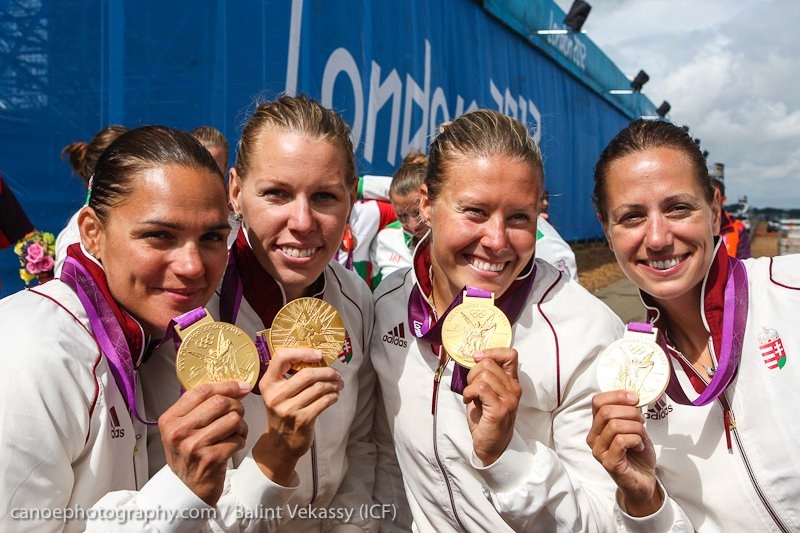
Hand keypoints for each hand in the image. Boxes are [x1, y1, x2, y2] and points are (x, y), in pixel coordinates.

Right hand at [159, 381, 250, 504]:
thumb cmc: (189, 455)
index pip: (201, 391)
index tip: (240, 387)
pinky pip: (237, 439)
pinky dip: (240, 440)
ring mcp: (193, 446)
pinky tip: (233, 445)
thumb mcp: (184, 429)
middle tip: (238, 414)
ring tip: (235, 432)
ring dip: (241, 425)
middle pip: (220, 402)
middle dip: (236, 406)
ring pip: (232, 419)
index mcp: (170, 419)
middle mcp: (178, 432)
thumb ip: (201, 407)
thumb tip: (235, 386)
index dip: (225, 386)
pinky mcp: (210, 459)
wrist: (187, 489)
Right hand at [252, 347, 343, 484]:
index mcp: (268, 384)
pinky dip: (333, 396)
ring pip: (318, 388)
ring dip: (333, 384)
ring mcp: (289, 409)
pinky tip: (334, 395)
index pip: (281, 357)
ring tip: (338, 384)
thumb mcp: (277, 393)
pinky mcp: (302, 420)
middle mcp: (276, 396)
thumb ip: (289, 376)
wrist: (280, 443)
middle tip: (336, 373)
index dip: (302, 352)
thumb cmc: (283, 413)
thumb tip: (318, 359)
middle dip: (327, 372)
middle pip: (307, 374)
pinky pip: (324, 401)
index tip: (318, 354)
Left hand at [462, 348, 520, 465]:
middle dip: (473, 372)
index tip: (478, 358)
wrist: (492, 446)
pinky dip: (469, 392)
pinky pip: (480, 388)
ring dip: (470, 384)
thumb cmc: (487, 419)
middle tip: (471, 387)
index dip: (492, 352)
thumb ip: (486, 376)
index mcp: (512, 382)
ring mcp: (508, 399)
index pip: (510, 355)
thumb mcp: (488, 393)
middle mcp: (514, 389)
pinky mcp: (499, 409)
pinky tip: (469, 401)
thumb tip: (476, 358)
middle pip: (489, 363)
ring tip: (471, 396)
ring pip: (484, 375)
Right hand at [587, 390, 660, 515]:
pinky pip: (621, 441)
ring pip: (615, 425)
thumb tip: (632, 395)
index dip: (617, 395)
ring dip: (636, 428)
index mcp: (597, 425)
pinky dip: (636, 440)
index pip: (597, 401)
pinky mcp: (609, 462)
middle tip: (641, 421)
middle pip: (606, 411)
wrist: (643, 480)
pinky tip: (639, 447)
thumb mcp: (633, 427)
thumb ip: (628, 412)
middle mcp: (594, 437)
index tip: (635, 398)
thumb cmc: (637, 453)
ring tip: (641, 436)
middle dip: (630, 412)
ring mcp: (599, 451)